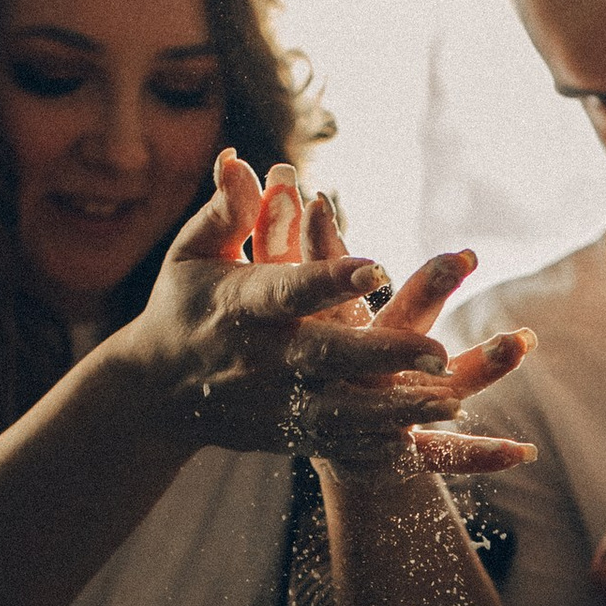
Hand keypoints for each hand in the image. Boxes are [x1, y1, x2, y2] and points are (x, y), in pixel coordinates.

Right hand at [126, 155, 530, 470]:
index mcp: (240, 306)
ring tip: (451, 399)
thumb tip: (240, 162)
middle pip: (327, 356)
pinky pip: (337, 441)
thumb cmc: (182, 307)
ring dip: (397, 408)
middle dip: (385, 355)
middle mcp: (260, 358)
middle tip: (441, 351)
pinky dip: (378, 442)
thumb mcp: (192, 254)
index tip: (376, 266)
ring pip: (342, 410)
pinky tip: (422, 435)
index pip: (288, 290)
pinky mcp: (285, 433)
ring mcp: (273, 402)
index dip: (329, 280)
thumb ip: (226, 211)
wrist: (154, 394)